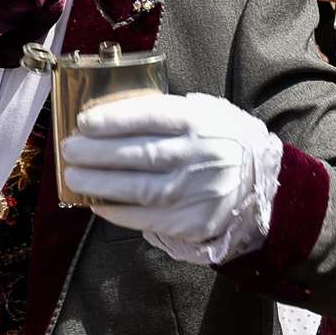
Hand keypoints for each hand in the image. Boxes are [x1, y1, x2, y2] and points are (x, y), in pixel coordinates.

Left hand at [60, 92, 282, 263]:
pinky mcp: (192, 221)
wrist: (267, 185)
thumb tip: (115, 115)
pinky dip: (116, 210)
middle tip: (69, 149)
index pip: (149, 117)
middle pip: (137, 154)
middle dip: (95, 152)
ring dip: (98, 182)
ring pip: (136, 187)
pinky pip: (145, 217)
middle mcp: (198, 156)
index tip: (84, 122)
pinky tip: (97, 202)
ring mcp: (195, 191)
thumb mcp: (208, 114)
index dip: (112, 119)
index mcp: (201, 123)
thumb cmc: (227, 142)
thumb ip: (170, 113)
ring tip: (73, 176)